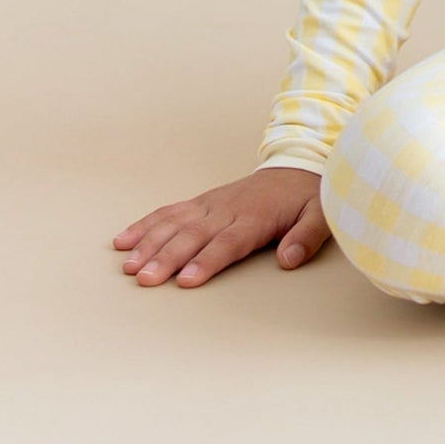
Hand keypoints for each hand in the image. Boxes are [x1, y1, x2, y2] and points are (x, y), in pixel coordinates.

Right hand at [113, 166, 329, 286]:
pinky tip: (124, 240)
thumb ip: (306, 237)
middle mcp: (228, 210)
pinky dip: (146, 225)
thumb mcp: (320, 213)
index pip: (228, 242)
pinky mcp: (202, 201)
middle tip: (144, 278)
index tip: (186, 280)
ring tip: (128, 265)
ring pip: (175, 224)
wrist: (298, 163)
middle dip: (167, 257)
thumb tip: (289, 260)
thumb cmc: (307, 196)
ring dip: (150, 243)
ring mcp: (211, 204)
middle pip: (193, 236)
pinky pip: (170, 212)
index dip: (207, 261)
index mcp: (255, 217)